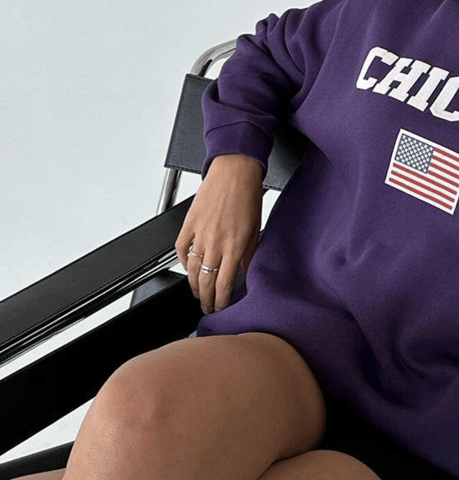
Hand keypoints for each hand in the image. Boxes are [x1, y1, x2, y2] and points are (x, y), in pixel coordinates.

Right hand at [174, 154, 263, 313]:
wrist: (235, 172)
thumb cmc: (248, 197)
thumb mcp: (255, 230)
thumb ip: (248, 255)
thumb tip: (245, 274)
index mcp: (235, 247)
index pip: (225, 284)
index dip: (221, 301)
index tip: (220, 308)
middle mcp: (216, 243)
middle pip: (206, 281)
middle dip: (206, 299)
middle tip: (207, 307)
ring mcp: (200, 234)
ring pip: (192, 269)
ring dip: (194, 285)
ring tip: (198, 293)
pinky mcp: (189, 223)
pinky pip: (181, 248)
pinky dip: (183, 261)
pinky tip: (188, 268)